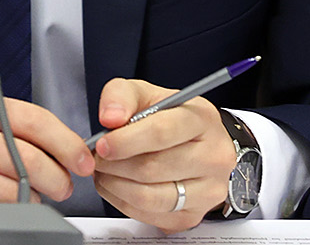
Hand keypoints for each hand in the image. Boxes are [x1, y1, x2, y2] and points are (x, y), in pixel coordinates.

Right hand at [0, 90, 94, 209]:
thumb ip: (3, 125)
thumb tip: (56, 149)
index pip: (33, 120)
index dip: (66, 143)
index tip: (83, 160)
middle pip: (27, 159)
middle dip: (56, 178)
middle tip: (64, 187)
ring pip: (11, 190)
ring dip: (32, 200)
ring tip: (34, 199)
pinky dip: (3, 214)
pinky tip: (3, 209)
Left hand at [90, 78, 236, 232]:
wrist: (199, 145)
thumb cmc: (171, 119)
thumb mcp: (147, 93)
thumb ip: (122, 95)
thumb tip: (110, 117)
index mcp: (202, 119)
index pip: (162, 132)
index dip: (126, 140)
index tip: (102, 144)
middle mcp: (213, 157)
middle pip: (153, 168)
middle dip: (114, 164)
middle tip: (96, 158)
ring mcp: (207, 190)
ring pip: (149, 197)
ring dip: (116, 185)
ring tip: (103, 172)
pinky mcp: (193, 216)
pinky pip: (149, 216)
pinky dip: (123, 203)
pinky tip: (117, 186)